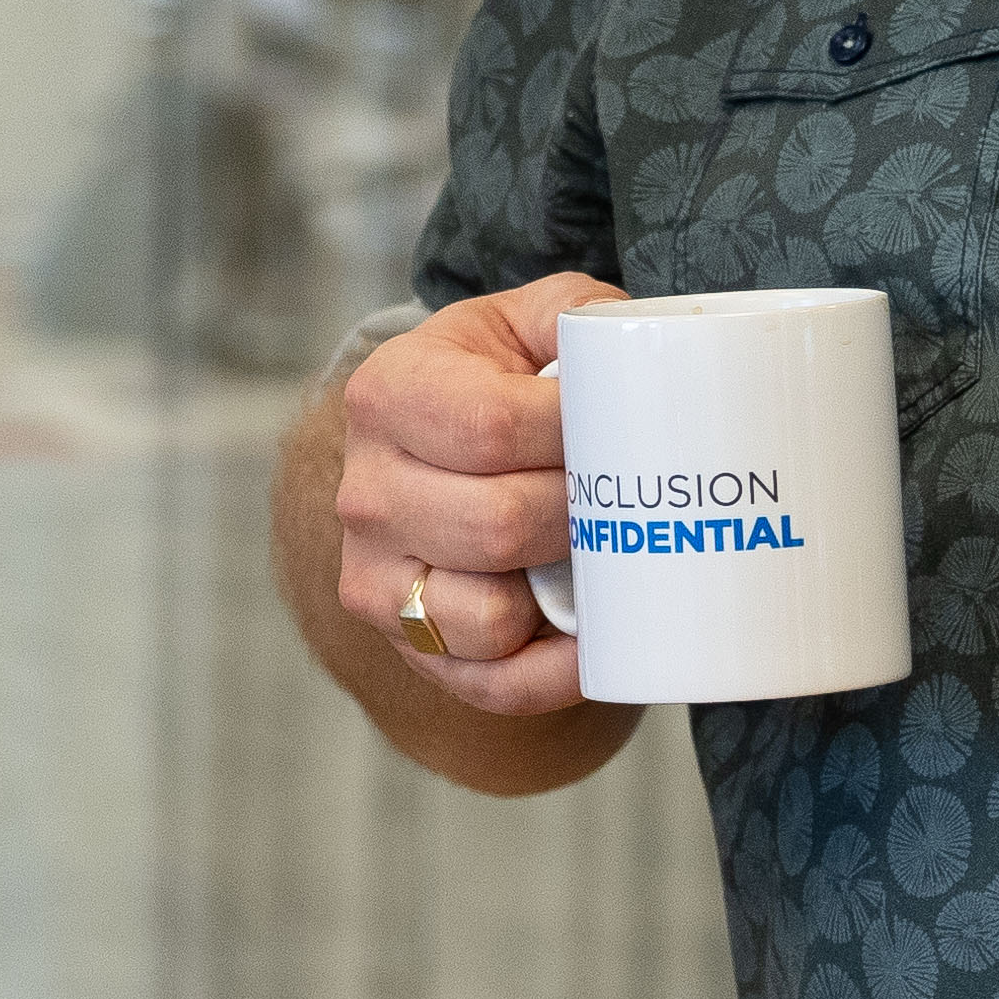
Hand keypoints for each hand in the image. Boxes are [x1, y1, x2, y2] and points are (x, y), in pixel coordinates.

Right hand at [323, 272, 628, 720]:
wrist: (433, 452)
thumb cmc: (497, 382)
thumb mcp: (527, 322)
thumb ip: (578, 313)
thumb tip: (633, 350)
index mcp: (388, 394)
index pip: (491, 427)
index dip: (576, 436)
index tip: (626, 428)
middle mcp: (365, 492)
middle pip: (498, 525)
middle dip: (583, 516)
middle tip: (627, 497)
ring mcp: (376, 579)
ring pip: (488, 616)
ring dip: (562, 592)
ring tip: (598, 554)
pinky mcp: (406, 647)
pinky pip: (494, 684)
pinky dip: (556, 671)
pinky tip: (592, 636)